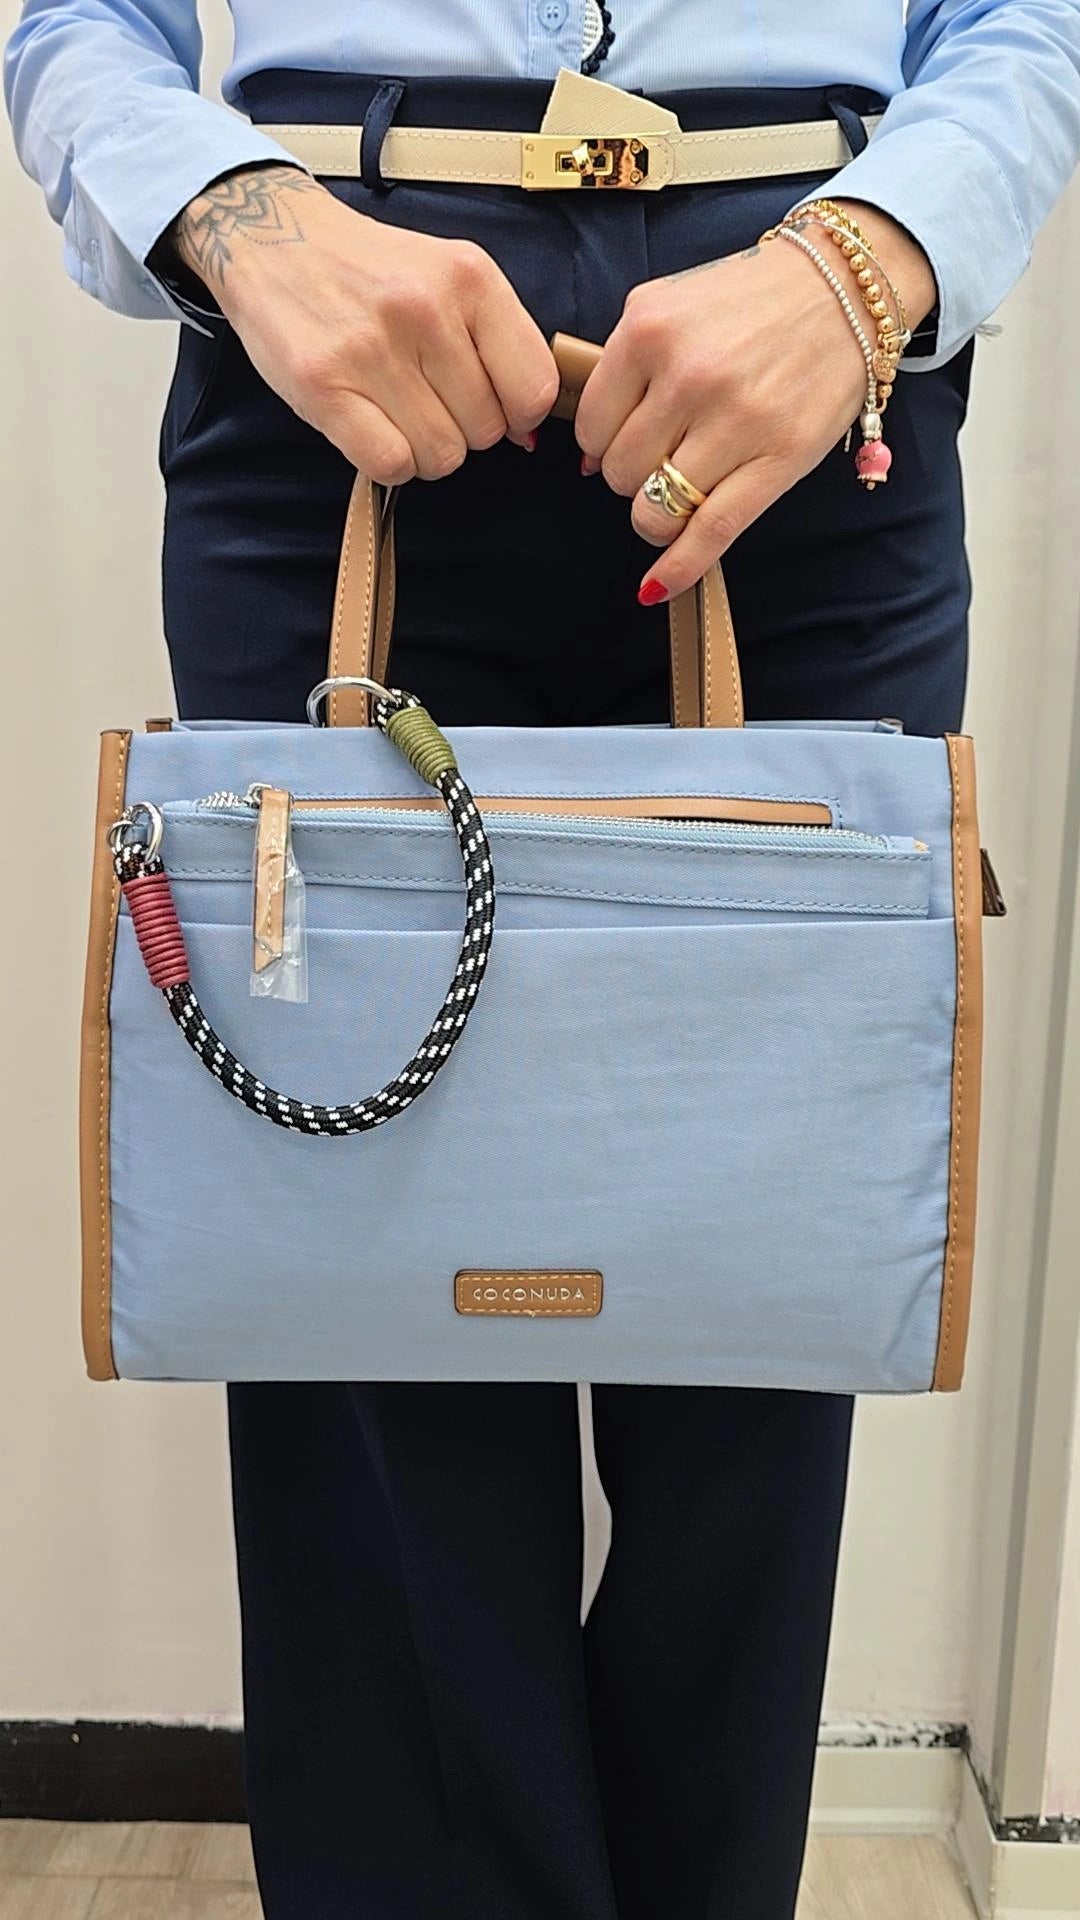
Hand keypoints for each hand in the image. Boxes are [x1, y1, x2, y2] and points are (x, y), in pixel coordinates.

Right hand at [168, 165, 559, 482]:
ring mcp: (371, 349)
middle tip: (426, 398)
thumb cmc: (368, 271)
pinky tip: (373, 427)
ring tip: (396, 409)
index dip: (519, 415)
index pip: (533, 388)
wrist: (275, 237)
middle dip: (462, 429)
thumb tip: (525, 430)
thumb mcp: (448, 277)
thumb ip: (496, 342)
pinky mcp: (323, 386)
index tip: (495, 407)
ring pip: (441, 455)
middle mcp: (424, 310)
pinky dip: (388, 461)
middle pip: (485, 431)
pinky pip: (391, 465)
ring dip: (423, 449)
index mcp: (469, 278)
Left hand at [574, 204, 936, 601]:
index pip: (592, 424)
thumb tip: (591, 458)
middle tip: (664, 460)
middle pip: (622, 471)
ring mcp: (734, 419)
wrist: (846, 286)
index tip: (622, 445)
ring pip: (657, 508)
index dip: (602, 446)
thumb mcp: (673, 306)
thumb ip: (626, 369)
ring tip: (679, 497)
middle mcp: (687, 374)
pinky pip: (711, 531)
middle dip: (634, 477)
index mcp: (649, 329)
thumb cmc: (752, 302)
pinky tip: (658, 586)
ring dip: (658, 517)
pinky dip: (678, 568)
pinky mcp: (777, 458)